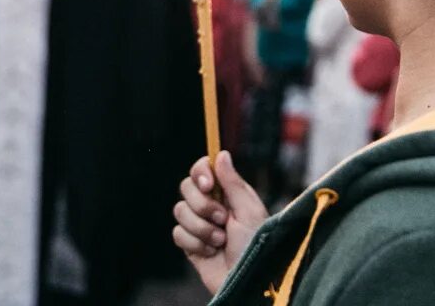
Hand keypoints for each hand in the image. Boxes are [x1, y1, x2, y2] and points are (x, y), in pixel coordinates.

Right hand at [172, 151, 269, 294]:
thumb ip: (233, 182)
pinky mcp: (191, 244)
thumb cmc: (256, 245)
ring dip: (201, 228)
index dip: (199, 172)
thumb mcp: (249, 211)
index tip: (207, 184)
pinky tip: (210, 252)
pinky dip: (194, 243)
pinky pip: (178, 233)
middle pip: (186, 188)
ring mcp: (199, 224)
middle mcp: (211, 205)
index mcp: (227, 193)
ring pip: (180, 211)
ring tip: (220, 241)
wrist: (249, 280)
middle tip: (222, 220)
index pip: (202, 169)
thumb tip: (221, 154)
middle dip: (202, 206)